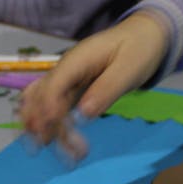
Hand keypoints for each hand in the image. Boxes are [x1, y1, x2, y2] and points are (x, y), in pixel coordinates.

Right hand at [19, 11, 168, 157]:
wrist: (141, 36)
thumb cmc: (138, 49)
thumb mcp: (128, 69)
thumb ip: (106, 90)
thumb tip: (83, 114)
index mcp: (77, 60)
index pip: (53, 85)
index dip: (48, 109)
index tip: (51, 134)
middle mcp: (65, 69)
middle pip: (41, 96)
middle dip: (42, 123)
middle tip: (51, 147)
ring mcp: (65, 79)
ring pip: (41, 102)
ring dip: (40, 124)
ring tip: (48, 148)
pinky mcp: (70, 89)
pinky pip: (53, 107)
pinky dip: (50, 123)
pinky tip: (53, 140)